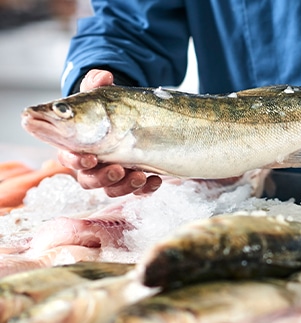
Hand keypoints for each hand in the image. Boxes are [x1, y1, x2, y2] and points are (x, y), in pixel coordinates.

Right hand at [58, 69, 161, 195]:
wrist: (128, 117)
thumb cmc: (107, 110)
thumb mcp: (102, 95)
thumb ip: (96, 85)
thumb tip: (103, 76)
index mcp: (78, 145)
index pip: (68, 157)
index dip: (75, 161)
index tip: (89, 158)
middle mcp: (93, 164)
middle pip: (89, 180)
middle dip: (103, 178)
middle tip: (118, 170)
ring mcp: (112, 173)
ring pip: (112, 189)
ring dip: (125, 186)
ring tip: (140, 177)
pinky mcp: (131, 178)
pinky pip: (136, 191)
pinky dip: (145, 189)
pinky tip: (155, 181)